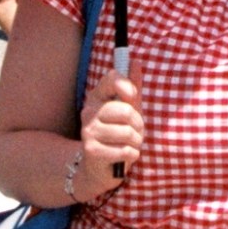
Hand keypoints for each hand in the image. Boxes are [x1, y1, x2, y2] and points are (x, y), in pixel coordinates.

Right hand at [76, 67, 143, 196]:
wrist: (99, 167)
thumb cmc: (117, 135)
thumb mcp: (127, 110)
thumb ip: (131, 87)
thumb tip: (135, 61)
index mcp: (97, 98)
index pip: (111, 79)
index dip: (126, 85)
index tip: (133, 95)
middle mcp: (89, 112)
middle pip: (125, 110)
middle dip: (138, 124)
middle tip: (135, 131)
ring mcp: (88, 132)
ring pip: (127, 133)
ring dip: (136, 142)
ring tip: (129, 144)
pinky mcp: (92, 151)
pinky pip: (126, 150)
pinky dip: (132, 155)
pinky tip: (124, 156)